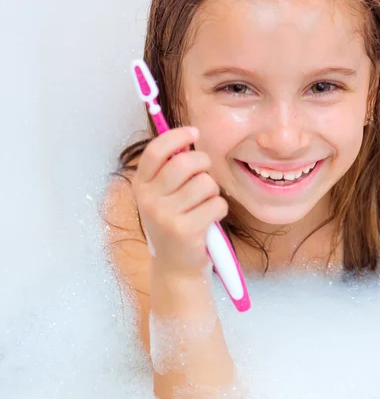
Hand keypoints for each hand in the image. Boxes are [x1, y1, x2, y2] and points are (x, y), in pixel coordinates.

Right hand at [132, 127, 227, 276]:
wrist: (176, 266)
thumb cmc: (175, 223)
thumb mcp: (162, 197)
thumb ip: (170, 170)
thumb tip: (189, 136)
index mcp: (141, 186)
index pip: (155, 150)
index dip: (177, 136)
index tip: (194, 132)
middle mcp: (148, 200)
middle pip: (186, 163)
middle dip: (204, 164)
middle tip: (205, 176)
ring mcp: (165, 216)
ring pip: (206, 183)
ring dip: (213, 192)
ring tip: (204, 205)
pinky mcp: (185, 230)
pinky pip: (217, 204)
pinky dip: (219, 210)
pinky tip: (209, 220)